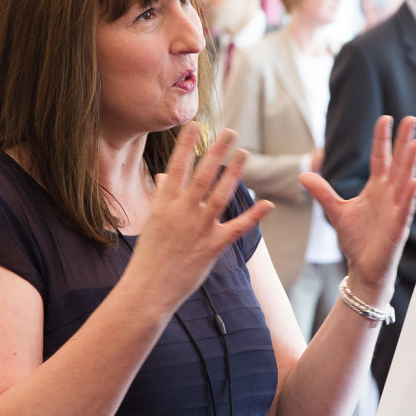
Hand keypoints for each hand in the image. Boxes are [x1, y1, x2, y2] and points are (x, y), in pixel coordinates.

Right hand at [125, 125, 272, 310]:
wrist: (147, 291)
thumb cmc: (147, 256)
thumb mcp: (151, 222)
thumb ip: (161, 197)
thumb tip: (165, 176)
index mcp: (163, 204)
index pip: (176, 167)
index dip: (187, 145)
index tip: (196, 125)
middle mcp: (182, 213)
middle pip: (202, 175)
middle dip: (216, 151)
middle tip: (230, 131)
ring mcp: (198, 229)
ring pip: (220, 195)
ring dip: (234, 173)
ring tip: (244, 153)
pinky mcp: (212, 247)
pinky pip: (237, 228)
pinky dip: (254, 216)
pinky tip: (268, 203)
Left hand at [300, 115, 415, 305]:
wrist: (363, 269)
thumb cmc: (356, 240)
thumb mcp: (336, 211)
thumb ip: (323, 192)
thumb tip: (303, 174)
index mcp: (376, 189)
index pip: (381, 158)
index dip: (382, 139)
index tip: (385, 118)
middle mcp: (389, 195)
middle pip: (398, 164)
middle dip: (404, 142)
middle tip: (412, 119)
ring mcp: (396, 210)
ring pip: (404, 182)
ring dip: (411, 163)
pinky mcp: (398, 228)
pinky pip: (405, 210)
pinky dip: (410, 197)